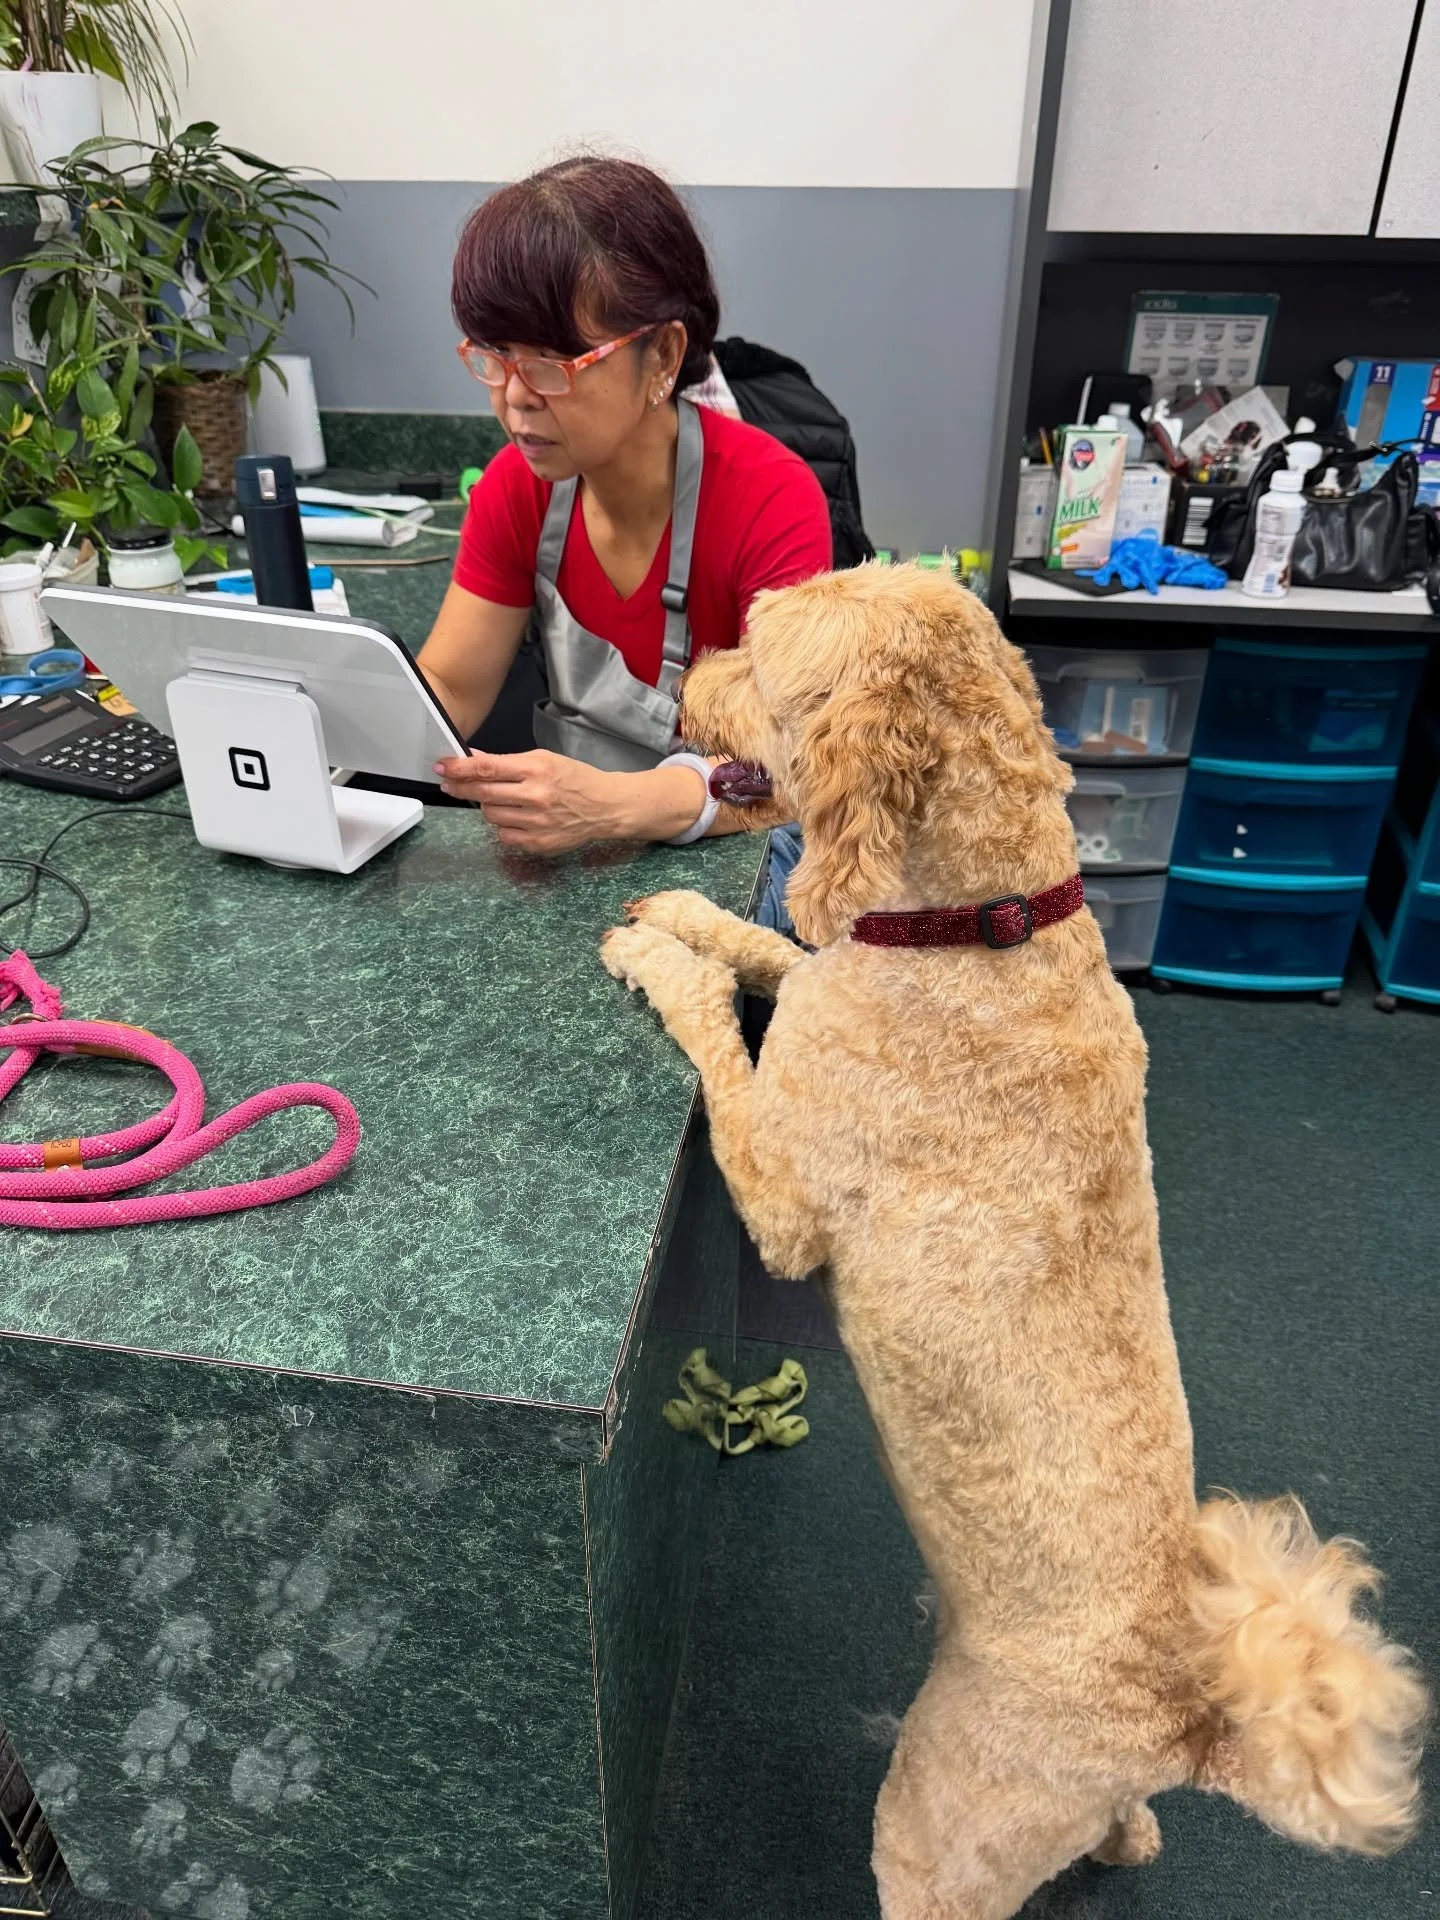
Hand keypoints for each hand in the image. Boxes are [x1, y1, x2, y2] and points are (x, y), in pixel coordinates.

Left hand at [433, 748, 624, 854]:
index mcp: (537, 769)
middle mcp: (536, 796)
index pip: (487, 769)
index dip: (459, 768)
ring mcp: (537, 822)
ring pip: (491, 815)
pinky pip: (504, 835)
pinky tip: (516, 817)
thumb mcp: (543, 759)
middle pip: (483, 793)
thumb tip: (473, 759)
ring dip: (488, 806)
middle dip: (461, 787)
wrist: (604, 807)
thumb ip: (506, 762)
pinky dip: (503, 825)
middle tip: (449, 784)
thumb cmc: (574, 779)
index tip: (442, 767)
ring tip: (503, 800)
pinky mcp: (538, 842)